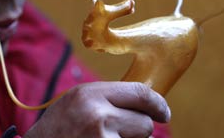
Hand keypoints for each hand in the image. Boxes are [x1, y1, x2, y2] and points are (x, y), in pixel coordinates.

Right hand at [24, 82, 170, 137]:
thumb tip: (146, 102)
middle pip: (144, 122)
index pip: (140, 93)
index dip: (157, 103)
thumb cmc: (60, 125)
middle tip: (120, 130)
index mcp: (90, 94)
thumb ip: (109, 97)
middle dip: (138, 128)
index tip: (163, 112)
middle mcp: (97, 115)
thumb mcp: (80, 100)